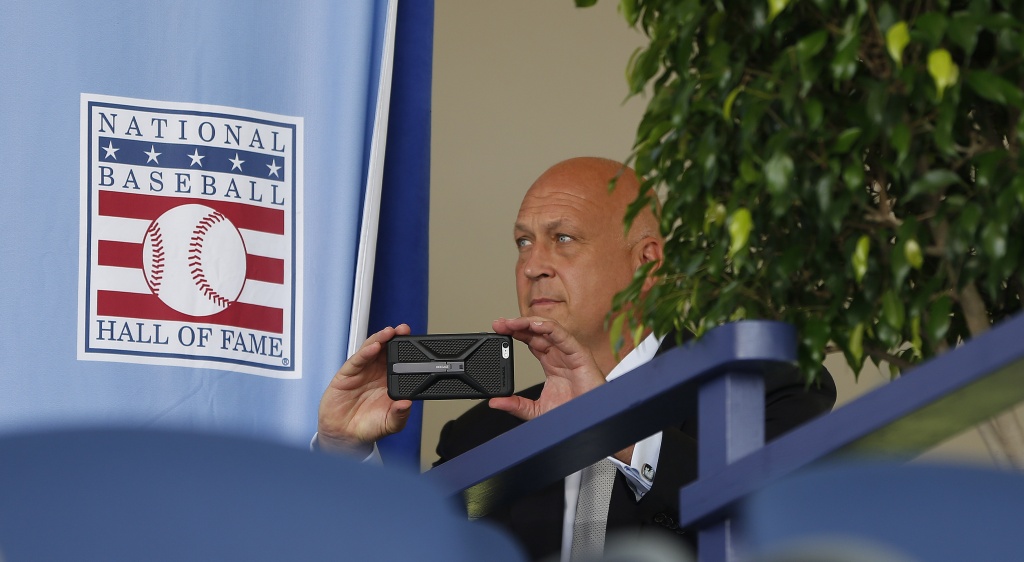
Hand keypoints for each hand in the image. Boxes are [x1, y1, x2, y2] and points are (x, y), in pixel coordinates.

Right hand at [317, 324, 412, 455]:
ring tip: (389, 332)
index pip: (400, 360)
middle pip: (387, 349)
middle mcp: (376, 372)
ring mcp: (362, 371)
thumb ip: (400, 415)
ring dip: (380, 339)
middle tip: (404, 330)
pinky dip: (365, 352)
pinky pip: (357, 360)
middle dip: (395, 337)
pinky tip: (374, 347)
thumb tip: (408, 404)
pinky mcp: (347, 374)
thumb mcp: (390, 424)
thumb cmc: (368, 427)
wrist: (344, 436)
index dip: (407, 349)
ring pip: (372, 349)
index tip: (416, 342)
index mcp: (390, 381)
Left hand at [488, 317, 605, 420]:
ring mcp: (569, 353)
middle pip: (536, 332)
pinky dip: (549, 328)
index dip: (515, 333)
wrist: (588, 423)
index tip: (498, 330)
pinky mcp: (580, 354)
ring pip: (548, 330)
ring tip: (511, 323)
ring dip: (529, 323)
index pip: (530, 341)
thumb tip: (495, 402)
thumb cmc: (571, 414)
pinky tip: (534, 325)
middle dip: (517, 325)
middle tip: (499, 323)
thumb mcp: (536, 411)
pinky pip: (564, 336)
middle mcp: (559, 354)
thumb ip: (516, 405)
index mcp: (550, 363)